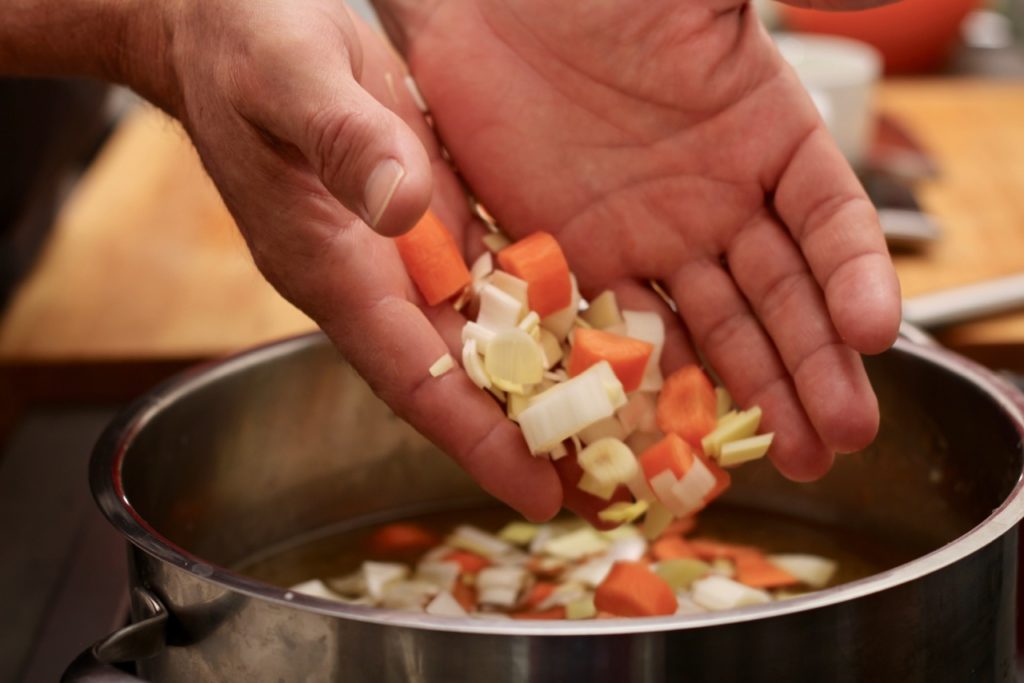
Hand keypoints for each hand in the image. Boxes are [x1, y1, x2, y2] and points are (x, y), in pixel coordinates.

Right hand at [142, 1, 563, 518]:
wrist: (230, 23)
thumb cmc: (245, 44)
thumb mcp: (288, 78)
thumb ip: (342, 141)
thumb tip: (401, 206)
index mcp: (332, 265)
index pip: (411, 374)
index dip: (472, 437)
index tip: (533, 491)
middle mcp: (374, 276)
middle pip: (458, 376)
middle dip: (523, 433)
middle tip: (599, 487)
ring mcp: (404, 249)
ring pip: (481, 335)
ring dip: (538, 384)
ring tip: (610, 428)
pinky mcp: (428, 215)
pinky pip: (488, 276)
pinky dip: (535, 312)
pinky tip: (588, 335)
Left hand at [373, 0, 902, 479]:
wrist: (480, 0)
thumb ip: (781, 1)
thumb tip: (898, 0)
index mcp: (765, 133)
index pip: (829, 218)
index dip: (854, 275)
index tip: (873, 335)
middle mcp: (716, 198)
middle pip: (782, 294)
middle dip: (815, 365)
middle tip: (845, 437)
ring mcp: (648, 234)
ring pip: (716, 326)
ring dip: (755, 390)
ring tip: (796, 455)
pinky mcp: (579, 256)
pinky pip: (623, 328)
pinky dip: (652, 378)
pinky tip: (681, 428)